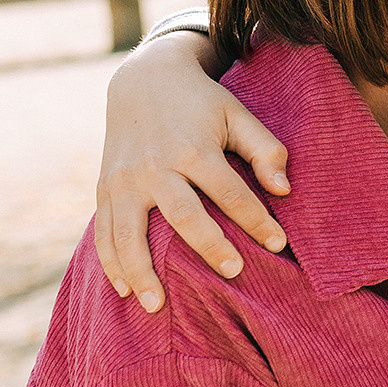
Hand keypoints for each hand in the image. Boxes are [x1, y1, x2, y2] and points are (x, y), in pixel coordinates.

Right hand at [95, 32, 290, 311]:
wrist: (142, 79)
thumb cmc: (201, 103)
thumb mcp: (237, 114)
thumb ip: (265, 149)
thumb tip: (283, 190)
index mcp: (192, 148)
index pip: (230, 191)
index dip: (256, 219)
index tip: (278, 244)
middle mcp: (155, 166)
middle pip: (183, 214)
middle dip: (210, 246)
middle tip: (235, 273)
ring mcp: (124, 179)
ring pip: (129, 232)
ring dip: (142, 271)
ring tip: (157, 307)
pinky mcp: (105, 188)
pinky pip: (104, 231)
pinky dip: (111, 262)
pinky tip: (124, 290)